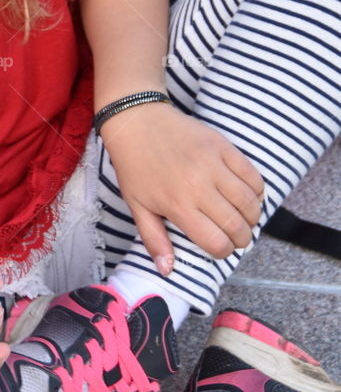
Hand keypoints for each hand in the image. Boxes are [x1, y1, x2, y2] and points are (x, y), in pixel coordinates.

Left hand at [98, 102, 265, 269]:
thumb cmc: (134, 165)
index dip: (223, 251)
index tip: (220, 248)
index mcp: (177, 205)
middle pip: (237, 225)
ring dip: (252, 216)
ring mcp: (214, 164)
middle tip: (236, 237)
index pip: (216, 242)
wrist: (137, 121)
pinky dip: (257, 191)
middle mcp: (199, 186)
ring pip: (250, 202)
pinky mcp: (223, 146)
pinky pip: (253, 175)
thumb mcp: (136, 206)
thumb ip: (154, 240)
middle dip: (241, 238)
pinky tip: (248, 195)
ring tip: (244, 218)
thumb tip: (168, 270)